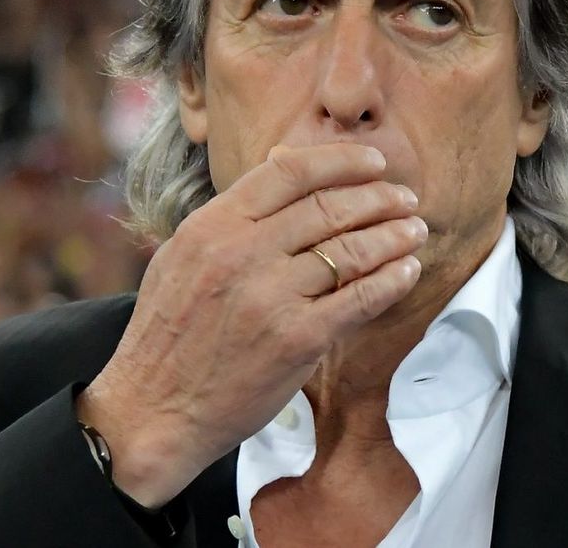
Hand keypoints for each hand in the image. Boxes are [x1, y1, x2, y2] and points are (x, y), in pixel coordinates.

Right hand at [76, 143, 425, 506]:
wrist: (153, 409)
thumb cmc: (171, 331)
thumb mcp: (185, 254)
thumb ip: (236, 211)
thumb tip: (285, 159)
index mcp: (213, 225)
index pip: (289, 171)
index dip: (341, 161)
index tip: (373, 163)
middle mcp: (241, 254)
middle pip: (329, 207)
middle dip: (379, 198)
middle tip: (406, 199)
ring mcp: (270, 297)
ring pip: (351, 250)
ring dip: (394, 236)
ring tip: (415, 230)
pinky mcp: (297, 340)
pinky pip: (360, 298)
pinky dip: (391, 280)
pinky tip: (407, 271)